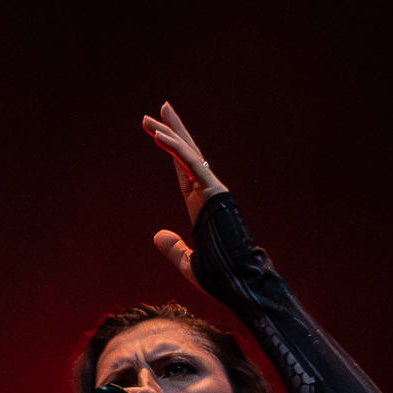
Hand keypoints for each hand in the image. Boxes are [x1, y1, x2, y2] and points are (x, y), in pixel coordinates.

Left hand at [143, 100, 227, 287]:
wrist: (240, 283)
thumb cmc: (221, 277)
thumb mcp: (189, 264)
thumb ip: (174, 249)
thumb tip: (157, 235)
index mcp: (202, 206)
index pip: (183, 171)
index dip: (172, 151)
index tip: (159, 134)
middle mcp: (208, 193)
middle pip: (188, 154)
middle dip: (174, 130)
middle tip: (160, 110)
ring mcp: (213, 190)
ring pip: (189, 154)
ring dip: (170, 133)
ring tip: (152, 117)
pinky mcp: (215, 191)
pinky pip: (192, 164)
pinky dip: (175, 149)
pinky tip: (158, 136)